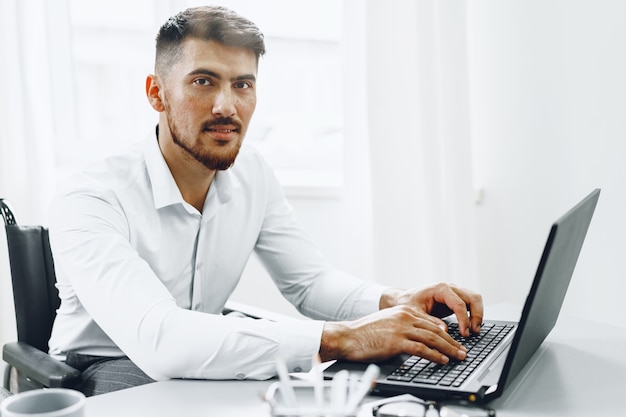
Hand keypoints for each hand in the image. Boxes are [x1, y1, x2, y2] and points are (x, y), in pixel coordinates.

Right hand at [319, 305, 467, 364]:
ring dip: (448, 349)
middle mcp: (405, 317)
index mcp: (403, 311)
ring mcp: (401, 329)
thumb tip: (416, 340)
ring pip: (432, 339)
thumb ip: (403, 328)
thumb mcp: (387, 324)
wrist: (347, 336)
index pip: (431, 321)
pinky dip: (434, 356)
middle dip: (452, 342)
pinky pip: (421, 349)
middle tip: (462, 351)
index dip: (445, 333)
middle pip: (436, 330)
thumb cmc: (364, 333)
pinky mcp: (396, 342)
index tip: (454, 341)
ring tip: (458, 357)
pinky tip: (442, 360)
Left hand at [380, 283, 483, 336]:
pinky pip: (471, 303)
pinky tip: (470, 326)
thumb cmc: (408, 303)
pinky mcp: (455, 298)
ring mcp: (454, 292)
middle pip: (473, 298)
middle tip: (473, 332)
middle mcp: (450, 287)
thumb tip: (444, 330)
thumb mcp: (415, 313)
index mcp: (440, 288)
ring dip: (478, 314)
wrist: (404, 298)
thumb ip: (430, 321)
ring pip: (475, 299)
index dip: (464, 320)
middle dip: (476, 315)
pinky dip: (474, 313)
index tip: (464, 333)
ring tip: (474, 330)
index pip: (459, 303)